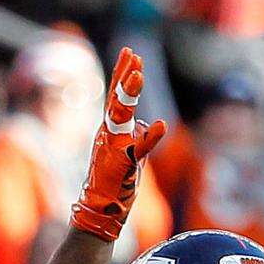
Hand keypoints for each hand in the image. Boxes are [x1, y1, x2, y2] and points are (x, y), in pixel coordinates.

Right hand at [70, 47, 166, 241]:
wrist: (101, 209)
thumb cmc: (114, 183)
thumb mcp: (126, 154)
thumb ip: (136, 138)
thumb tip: (149, 126)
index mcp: (110, 130)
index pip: (116, 96)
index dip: (123, 74)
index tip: (130, 54)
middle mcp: (109, 133)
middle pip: (116, 98)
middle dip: (124, 75)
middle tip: (133, 54)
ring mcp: (114, 146)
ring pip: (121, 115)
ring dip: (129, 94)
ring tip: (139, 74)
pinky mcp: (122, 163)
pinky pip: (138, 148)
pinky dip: (150, 138)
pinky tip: (162, 125)